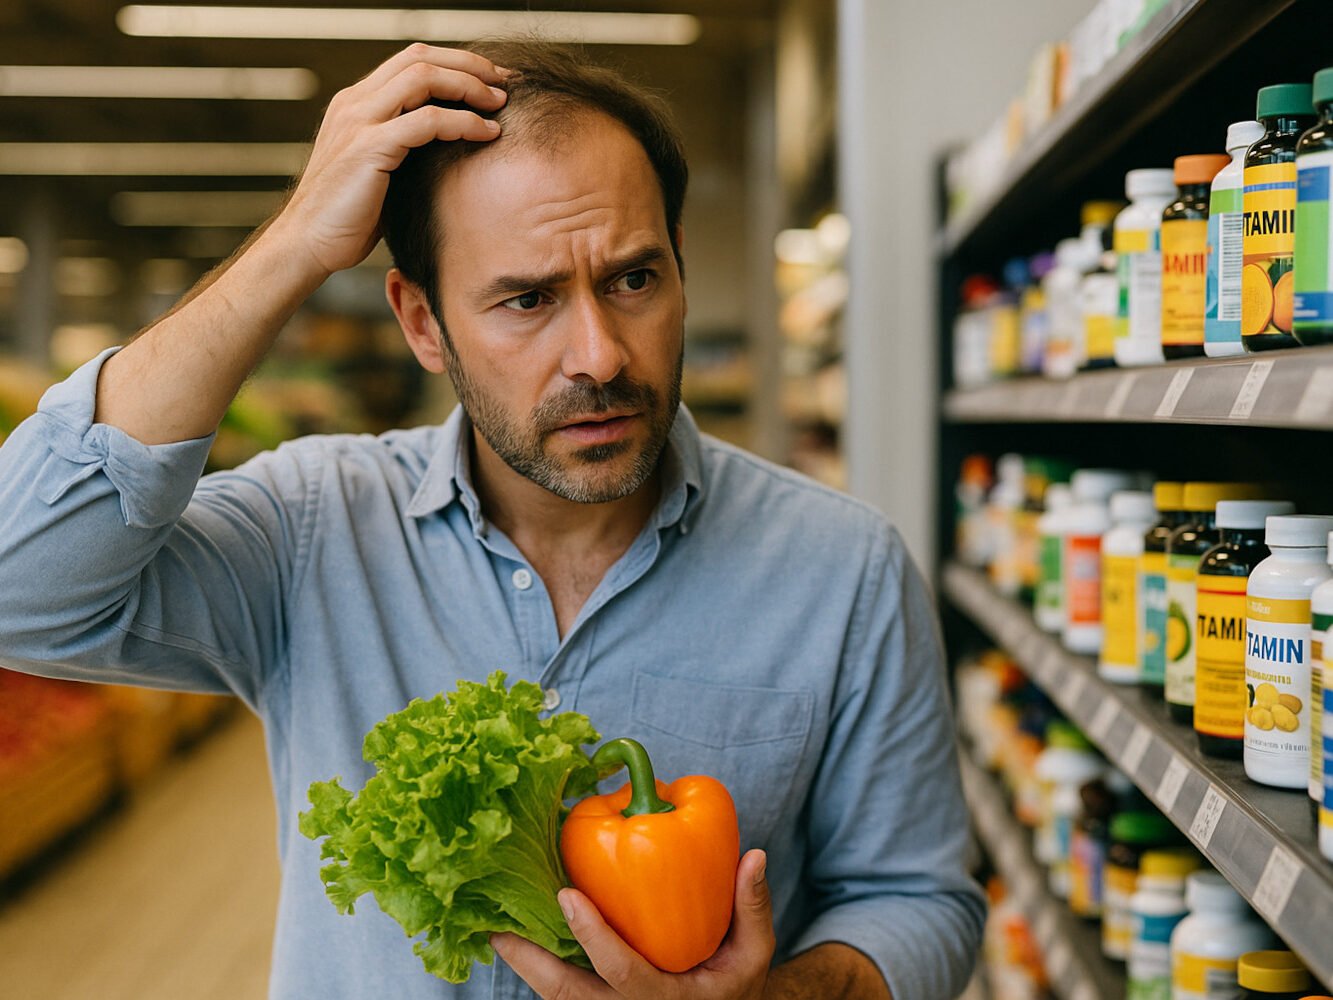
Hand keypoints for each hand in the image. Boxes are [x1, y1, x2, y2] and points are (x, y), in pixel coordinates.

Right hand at [270, 43, 509, 277]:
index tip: (490, 80)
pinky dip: (463, 122)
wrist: (307, 244)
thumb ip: (404, 149)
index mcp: (356, 103)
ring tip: (500, 103)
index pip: (410, 60)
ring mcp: (360, 121)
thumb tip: (449, 148)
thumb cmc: (347, 218)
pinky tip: (487, 134)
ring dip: (469, 86)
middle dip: (469, 64)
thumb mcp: (378, 171)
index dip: (455, 63)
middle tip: (506, 81)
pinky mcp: (369, 147)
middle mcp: (355, 102)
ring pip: (423, 76)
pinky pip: (427, 120)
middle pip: (420, 56)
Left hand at [492, 848, 774, 999]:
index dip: (591, 935)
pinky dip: (535, 968)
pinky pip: (560, 993)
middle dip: (529, 964)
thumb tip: (753, 854)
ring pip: (556, 999)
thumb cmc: (732, 988)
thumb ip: (752, 908)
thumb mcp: (753, 955)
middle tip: (498, 929)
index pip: (620, 972)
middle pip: (567, 997)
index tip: (567, 895)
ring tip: (495, 932)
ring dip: (524, 966)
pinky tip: (516, 938)